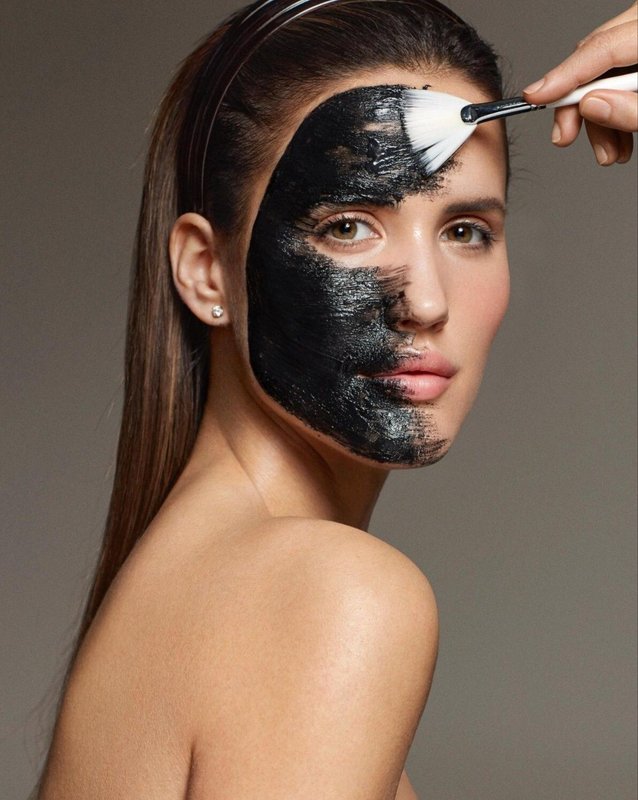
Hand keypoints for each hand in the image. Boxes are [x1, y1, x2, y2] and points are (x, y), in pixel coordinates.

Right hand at [523, 3, 637, 164]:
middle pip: (594, 60)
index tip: (533, 99)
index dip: (561, 78)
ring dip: (598, 119)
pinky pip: (621, 75)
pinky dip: (615, 110)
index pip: (597, 50)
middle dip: (578, 106)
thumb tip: (589, 106)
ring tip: (610, 154)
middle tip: (566, 138)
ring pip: (605, 72)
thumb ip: (632, 109)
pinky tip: (620, 140)